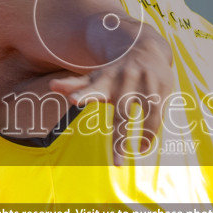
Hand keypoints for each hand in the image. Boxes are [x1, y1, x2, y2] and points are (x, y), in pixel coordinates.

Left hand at [48, 33, 172, 158]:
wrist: (146, 48)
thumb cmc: (116, 71)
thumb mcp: (96, 78)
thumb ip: (75, 85)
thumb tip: (52, 87)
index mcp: (105, 80)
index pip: (92, 88)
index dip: (82, 93)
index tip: (73, 99)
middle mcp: (125, 82)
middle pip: (121, 114)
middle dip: (119, 140)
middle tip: (117, 164)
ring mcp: (144, 85)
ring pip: (145, 117)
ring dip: (139, 139)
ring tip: (126, 160)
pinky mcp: (160, 89)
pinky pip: (156, 116)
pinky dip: (150, 133)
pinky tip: (142, 147)